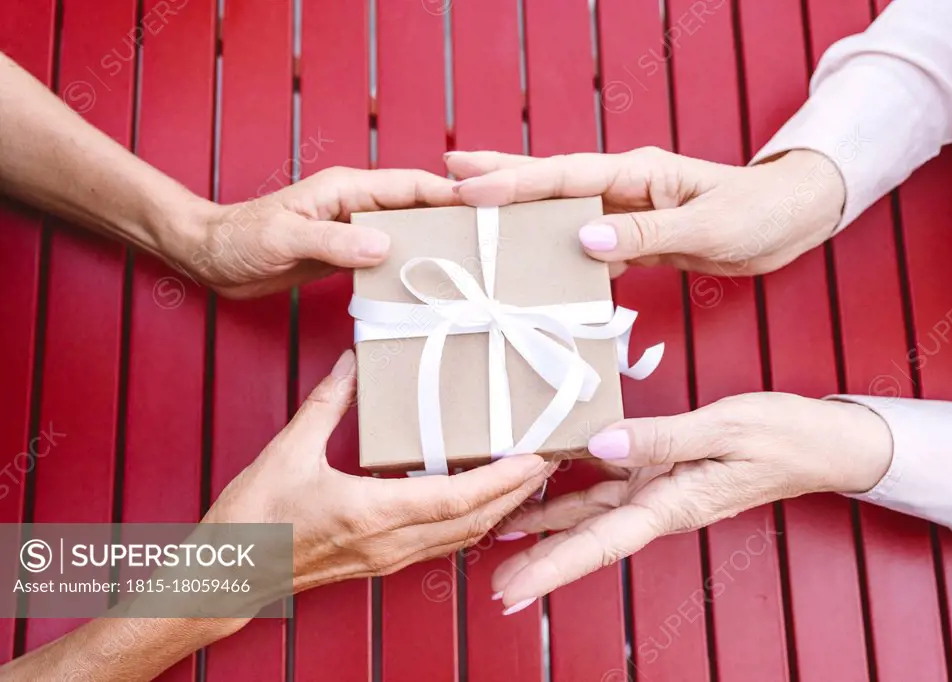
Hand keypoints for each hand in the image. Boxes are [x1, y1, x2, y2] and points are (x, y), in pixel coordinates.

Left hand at [175, 168, 457, 297]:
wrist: (210, 259)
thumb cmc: (239, 240)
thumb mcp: (284, 239)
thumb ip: (333, 241)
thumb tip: (385, 246)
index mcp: (345, 188)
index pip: (409, 185)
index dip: (448, 194)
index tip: (484, 209)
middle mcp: (355, 205)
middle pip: (416, 207)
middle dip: (452, 220)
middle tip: (489, 245)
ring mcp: (352, 229)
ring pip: (406, 233)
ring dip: (433, 247)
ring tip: (468, 269)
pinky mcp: (345, 254)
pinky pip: (387, 257)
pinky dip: (407, 267)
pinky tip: (424, 287)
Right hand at [204, 350, 551, 608]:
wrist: (227, 576)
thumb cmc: (254, 521)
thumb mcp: (289, 450)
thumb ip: (328, 403)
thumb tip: (355, 363)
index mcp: (374, 513)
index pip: (459, 499)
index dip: (504, 479)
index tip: (537, 457)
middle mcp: (392, 543)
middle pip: (475, 521)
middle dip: (518, 492)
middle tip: (549, 461)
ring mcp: (389, 558)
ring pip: (463, 537)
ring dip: (499, 508)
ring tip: (525, 477)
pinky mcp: (381, 563)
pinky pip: (442, 544)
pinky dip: (471, 521)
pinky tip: (479, 500)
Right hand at [445, 147, 844, 276]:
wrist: (791, 220)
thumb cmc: (758, 214)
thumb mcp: (707, 226)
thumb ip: (647, 233)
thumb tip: (586, 238)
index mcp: (637, 173)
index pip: (566, 176)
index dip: (515, 184)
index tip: (468, 189)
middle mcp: (624, 187)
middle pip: (551, 184)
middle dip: (498, 180)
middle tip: (444, 178)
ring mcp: (627, 211)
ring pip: (562, 214)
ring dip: (521, 217)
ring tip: (472, 217)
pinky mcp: (636, 237)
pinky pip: (588, 245)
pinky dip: (558, 253)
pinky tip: (536, 267)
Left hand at [488, 393, 891, 611]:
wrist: (820, 442)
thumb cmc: (781, 435)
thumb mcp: (723, 428)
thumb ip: (660, 436)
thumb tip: (598, 441)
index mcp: (672, 505)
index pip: (602, 543)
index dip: (555, 567)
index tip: (517, 593)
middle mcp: (658, 505)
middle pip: (588, 540)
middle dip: (541, 563)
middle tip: (495, 587)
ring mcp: (656, 490)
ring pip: (589, 514)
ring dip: (546, 527)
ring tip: (499, 536)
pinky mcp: (658, 470)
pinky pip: (605, 483)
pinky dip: (571, 487)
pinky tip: (541, 486)